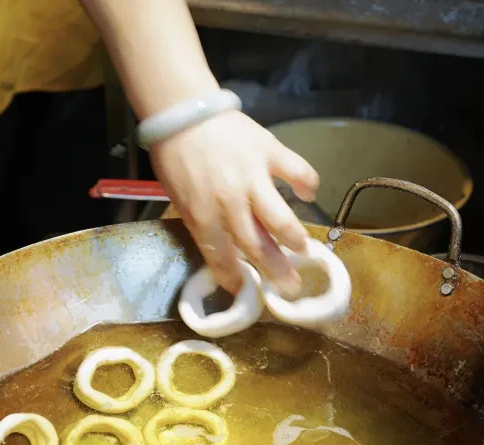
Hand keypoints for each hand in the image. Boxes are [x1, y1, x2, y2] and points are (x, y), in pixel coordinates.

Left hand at [150, 110, 319, 294]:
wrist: (183, 112)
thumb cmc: (176, 158)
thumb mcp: (180, 200)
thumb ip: (203, 224)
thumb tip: (225, 249)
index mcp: (202, 217)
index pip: (223, 258)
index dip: (235, 279)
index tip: (246, 292)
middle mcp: (230, 203)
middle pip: (258, 246)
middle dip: (276, 272)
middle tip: (290, 287)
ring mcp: (253, 177)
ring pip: (282, 219)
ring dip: (295, 239)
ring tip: (304, 250)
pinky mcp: (271, 152)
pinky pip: (299, 172)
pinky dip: (307, 185)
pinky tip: (307, 194)